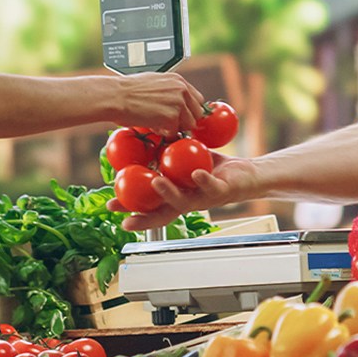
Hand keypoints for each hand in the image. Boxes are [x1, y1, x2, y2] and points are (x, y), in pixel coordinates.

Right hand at [112, 155, 256, 231]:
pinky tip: (196, 173)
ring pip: (183, 200)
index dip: (131, 209)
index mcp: (177, 196)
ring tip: (156, 182)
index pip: (150, 206)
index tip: (111, 208)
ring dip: (169, 193)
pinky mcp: (221, 191)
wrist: (246, 175)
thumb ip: (165, 159)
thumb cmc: (213, 169)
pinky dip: (203, 180)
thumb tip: (142, 142)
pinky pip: (210, 186)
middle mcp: (187, 202)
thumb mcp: (184, 162)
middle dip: (141, 213)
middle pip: (161, 211)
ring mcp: (203, 199)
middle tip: (123, 211)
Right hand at [118, 72, 203, 136]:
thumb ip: (169, 91)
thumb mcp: (154, 83)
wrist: (116, 96)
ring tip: (158, 122)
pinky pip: (174, 132)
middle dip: (185, 120)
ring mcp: (178, 103)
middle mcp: (182, 90)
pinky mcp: (172, 117)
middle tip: (169, 122)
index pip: (197, 99)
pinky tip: (151, 124)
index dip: (189, 110)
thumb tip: (174, 104)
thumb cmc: (127, 91)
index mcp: (178, 80)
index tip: (181, 116)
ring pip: (189, 125)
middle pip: (198, 113)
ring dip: (175, 127)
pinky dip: (164, 133)